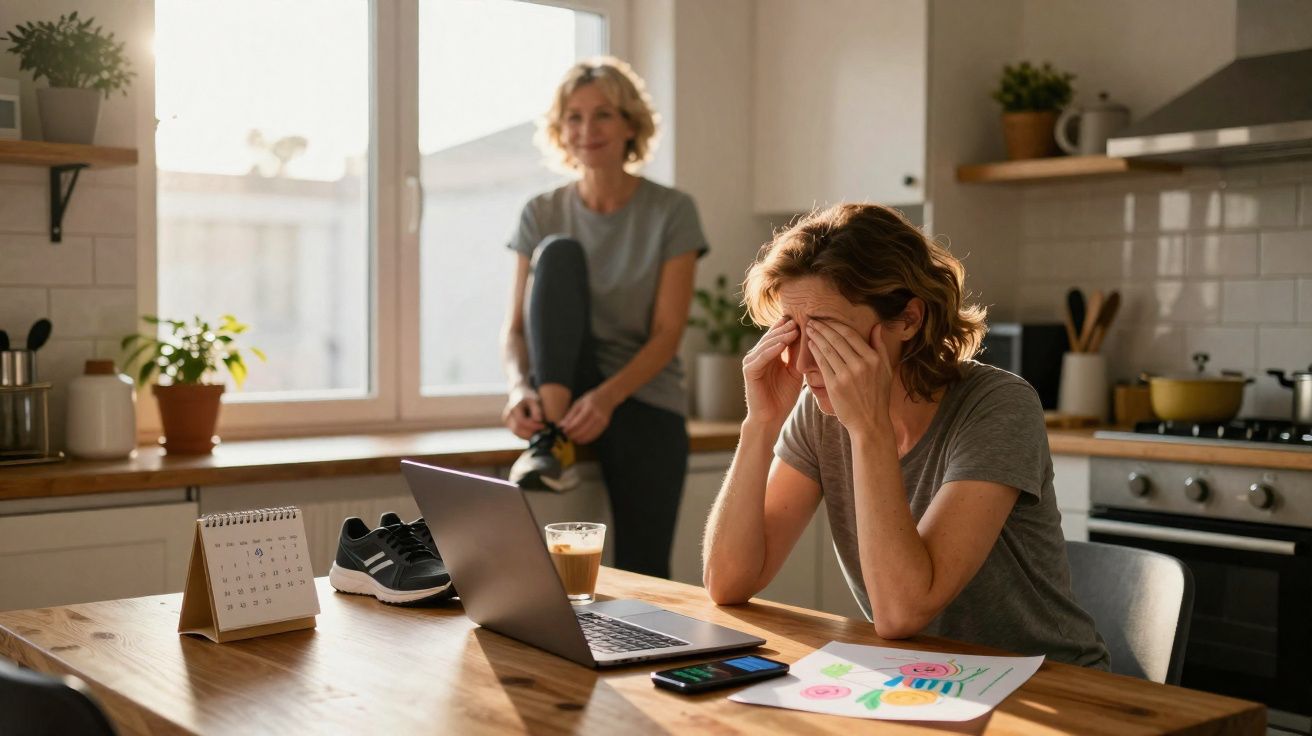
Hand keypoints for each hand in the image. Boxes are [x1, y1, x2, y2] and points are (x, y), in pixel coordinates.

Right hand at [502, 384, 544, 438]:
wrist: (519, 394)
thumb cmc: (528, 397)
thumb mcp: (535, 400)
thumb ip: (537, 410)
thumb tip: (538, 420)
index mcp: (514, 408)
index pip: (521, 421)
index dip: (532, 426)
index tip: (543, 426)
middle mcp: (508, 415)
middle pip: (517, 430)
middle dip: (530, 432)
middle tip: (542, 431)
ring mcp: (507, 422)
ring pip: (517, 433)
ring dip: (528, 434)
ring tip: (538, 430)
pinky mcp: (509, 426)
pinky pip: (517, 433)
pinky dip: (526, 434)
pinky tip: (533, 430)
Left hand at [559, 387, 616, 444]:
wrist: (608, 396)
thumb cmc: (592, 398)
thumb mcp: (579, 402)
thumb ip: (571, 415)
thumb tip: (562, 425)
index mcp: (589, 407)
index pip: (578, 422)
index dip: (570, 429)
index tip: (563, 431)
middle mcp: (597, 414)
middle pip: (583, 429)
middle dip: (574, 435)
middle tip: (566, 436)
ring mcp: (602, 420)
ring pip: (589, 434)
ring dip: (579, 438)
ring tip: (572, 438)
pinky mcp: (605, 425)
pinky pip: (595, 435)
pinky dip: (587, 438)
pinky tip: (580, 439)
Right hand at [742, 317, 802, 426]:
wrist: (771, 418)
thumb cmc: (783, 397)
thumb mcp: (795, 372)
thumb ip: (797, 355)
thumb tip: (807, 335)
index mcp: (769, 354)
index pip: (779, 335)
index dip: (791, 327)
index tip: (807, 318)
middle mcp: (759, 355)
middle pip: (773, 336)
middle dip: (786, 327)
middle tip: (799, 318)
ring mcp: (752, 362)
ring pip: (767, 344)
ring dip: (780, 336)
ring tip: (793, 328)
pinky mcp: (749, 370)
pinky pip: (761, 356)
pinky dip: (771, 349)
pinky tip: (782, 344)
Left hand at [806, 320, 893, 437]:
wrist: (870, 423)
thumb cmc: (878, 396)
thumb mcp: (886, 370)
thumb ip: (880, 347)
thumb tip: (877, 326)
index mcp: (873, 359)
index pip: (850, 335)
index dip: (835, 325)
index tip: (825, 319)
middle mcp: (860, 365)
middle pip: (837, 339)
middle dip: (822, 328)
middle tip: (811, 320)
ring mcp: (847, 375)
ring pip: (828, 349)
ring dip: (816, 337)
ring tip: (808, 329)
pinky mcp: (835, 385)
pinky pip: (822, 363)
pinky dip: (815, 352)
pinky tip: (810, 345)